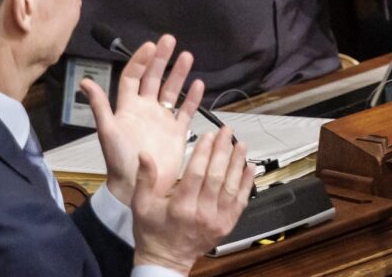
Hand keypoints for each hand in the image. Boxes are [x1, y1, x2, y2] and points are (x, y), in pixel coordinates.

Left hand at [83, 34, 203, 205]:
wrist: (137, 186)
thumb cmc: (119, 160)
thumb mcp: (107, 131)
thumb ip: (100, 106)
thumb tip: (85, 82)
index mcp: (128, 108)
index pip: (133, 78)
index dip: (140, 61)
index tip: (150, 46)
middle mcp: (145, 110)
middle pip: (154, 79)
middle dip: (161, 59)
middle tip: (170, 40)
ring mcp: (162, 120)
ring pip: (171, 91)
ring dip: (179, 74)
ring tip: (187, 56)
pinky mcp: (176, 132)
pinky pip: (186, 111)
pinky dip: (192, 98)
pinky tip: (199, 85)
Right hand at [130, 126, 254, 273]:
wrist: (167, 259)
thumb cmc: (152, 232)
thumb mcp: (141, 206)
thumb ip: (145, 179)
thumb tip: (144, 154)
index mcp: (180, 207)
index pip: (196, 173)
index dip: (204, 152)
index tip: (209, 135)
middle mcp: (202, 213)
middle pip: (216, 176)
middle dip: (223, 151)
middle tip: (227, 132)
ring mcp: (217, 219)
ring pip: (231, 186)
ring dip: (237, 162)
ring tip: (241, 144)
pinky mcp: (227, 224)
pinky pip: (240, 200)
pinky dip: (246, 183)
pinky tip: (250, 167)